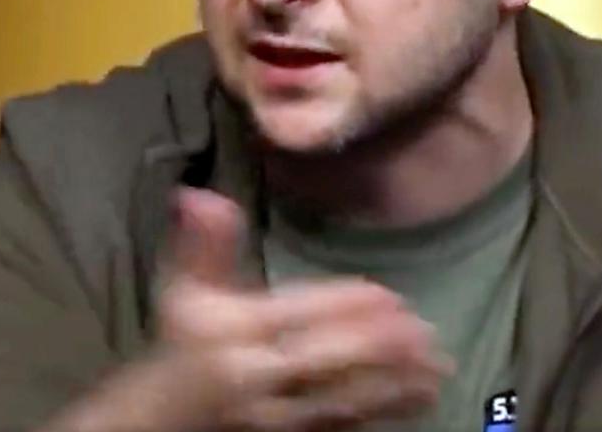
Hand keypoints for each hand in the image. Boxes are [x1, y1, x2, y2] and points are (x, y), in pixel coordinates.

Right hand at [55, 188, 452, 431]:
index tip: (388, 296)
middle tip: (427, 332)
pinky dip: (385, 413)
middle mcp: (260, 375)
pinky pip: (345, 425)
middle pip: (328, 362)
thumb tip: (200, 194)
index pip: (298, 315)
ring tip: (438, 369)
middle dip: (380, 349)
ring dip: (395, 385)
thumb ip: (204, 244)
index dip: (344, 306)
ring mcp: (280, 414)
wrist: (163, 420)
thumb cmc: (182, 346)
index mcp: (236, 332)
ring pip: (344, 399)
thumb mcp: (185, 291)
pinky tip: (419, 400)